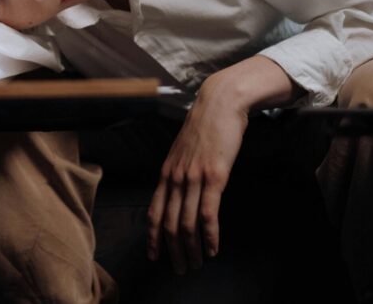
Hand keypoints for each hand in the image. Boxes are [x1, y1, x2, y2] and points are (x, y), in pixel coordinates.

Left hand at [146, 55, 300, 273]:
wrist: (219, 103)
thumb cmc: (205, 126)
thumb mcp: (184, 151)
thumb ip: (180, 171)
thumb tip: (179, 190)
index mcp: (166, 172)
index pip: (153, 211)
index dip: (153, 237)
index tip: (154, 256)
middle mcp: (175, 177)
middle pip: (168, 223)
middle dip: (173, 250)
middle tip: (180, 269)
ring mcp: (193, 178)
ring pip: (186, 223)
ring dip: (191, 249)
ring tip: (195, 264)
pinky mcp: (214, 176)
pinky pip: (208, 213)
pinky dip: (209, 235)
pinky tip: (213, 249)